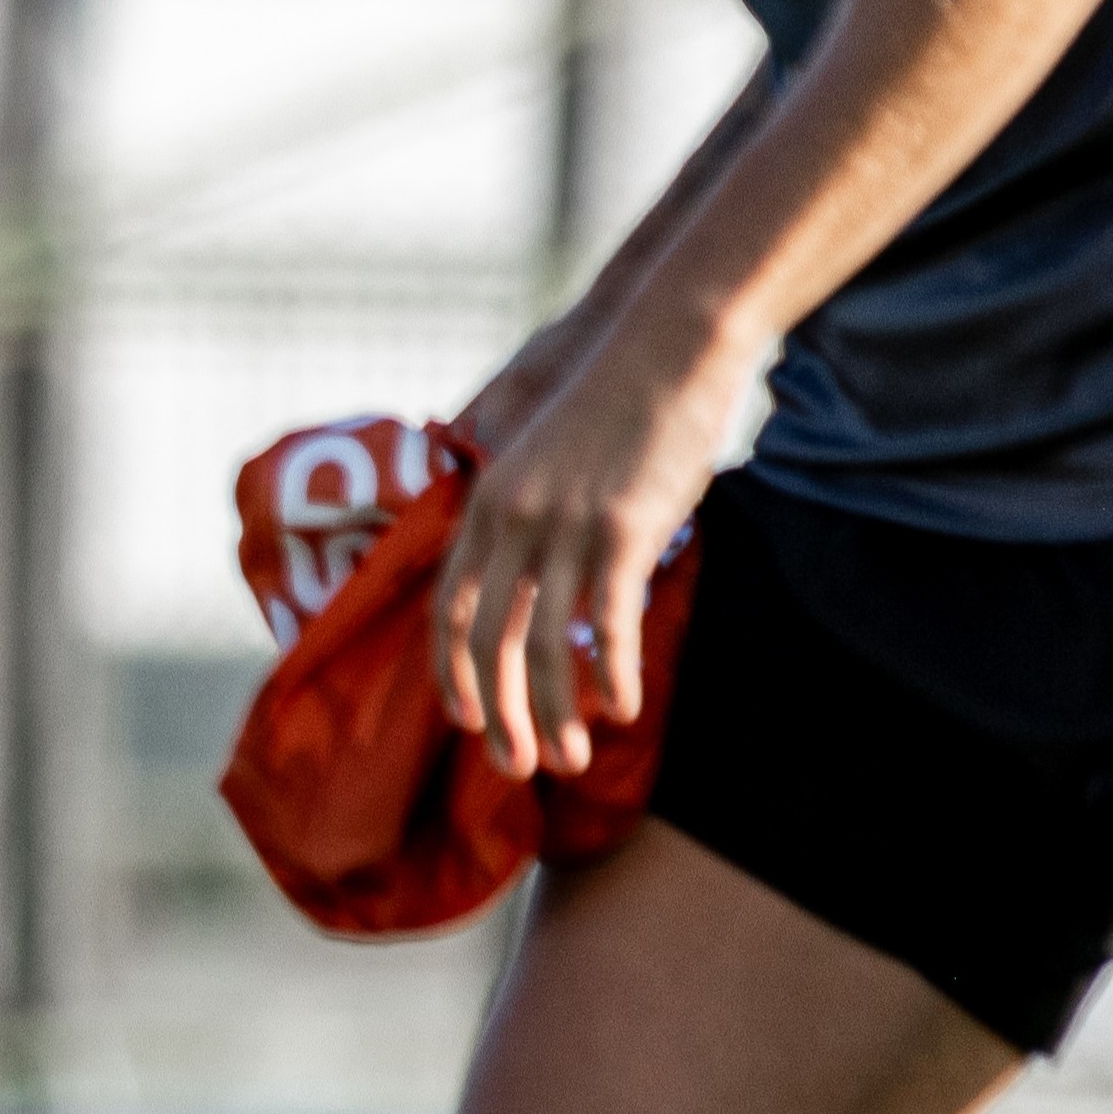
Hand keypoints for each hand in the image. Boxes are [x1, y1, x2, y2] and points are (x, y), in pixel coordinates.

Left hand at [432, 296, 754, 785]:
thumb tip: (519, 562)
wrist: (664, 343)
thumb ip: (520, 507)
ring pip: (543, 646)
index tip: (467, 722)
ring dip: (554, 715)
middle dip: (498, 716)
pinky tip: (621, 712)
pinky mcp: (622, 530)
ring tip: (569, 762)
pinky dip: (609, 676)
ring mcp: (564, 525)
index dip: (453, 673)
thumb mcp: (540, 451)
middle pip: (486, 641)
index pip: (448, 609)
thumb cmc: (610, 399)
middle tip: (516, 769)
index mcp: (485, 503)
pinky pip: (605, 624)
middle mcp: (512, 520)